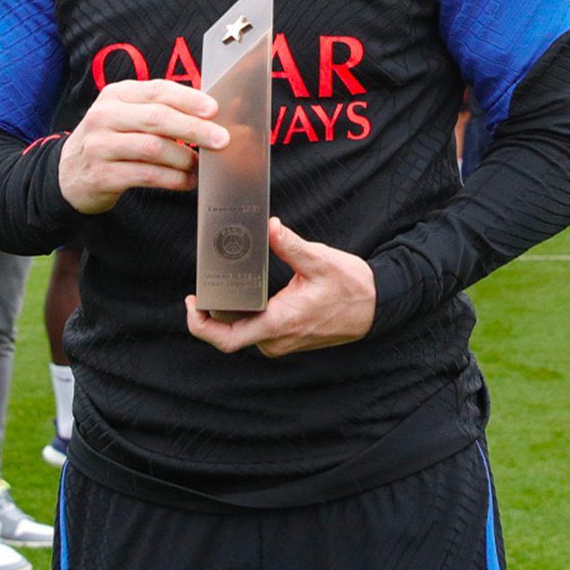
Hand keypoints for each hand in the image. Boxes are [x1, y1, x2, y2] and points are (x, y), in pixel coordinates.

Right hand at [58, 79, 227, 213]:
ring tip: (200, 166)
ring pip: (153, 148)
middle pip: (157, 118)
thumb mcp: (127, 115)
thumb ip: (162, 110)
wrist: (68, 173)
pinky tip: (185, 182)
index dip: (188, 99)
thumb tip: (211, 115)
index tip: (214, 110)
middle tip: (220, 140)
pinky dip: (171, 179)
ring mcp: (100, 146)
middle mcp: (105, 116)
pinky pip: (145, 175)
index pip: (157, 90)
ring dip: (184, 158)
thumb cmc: (111, 139)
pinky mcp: (101, 175)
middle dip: (194, 129)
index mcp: (116, 94)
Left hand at [185, 217, 376, 357]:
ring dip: (228, 314)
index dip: (200, 325)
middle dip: (211, 314)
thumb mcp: (319, 259)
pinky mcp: (287, 338)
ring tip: (221, 286)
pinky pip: (256, 331)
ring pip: (242, 333)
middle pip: (229, 335)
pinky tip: (244, 293)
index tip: (192, 303)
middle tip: (201, 289)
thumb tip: (269, 227)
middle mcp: (277, 339)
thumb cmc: (352, 287)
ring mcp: (282, 342)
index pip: (226, 339)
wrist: (377, 306)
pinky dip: (245, 315)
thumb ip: (290, 244)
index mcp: (279, 322)